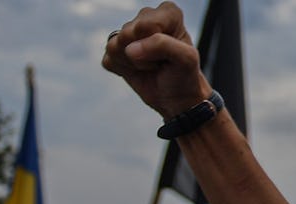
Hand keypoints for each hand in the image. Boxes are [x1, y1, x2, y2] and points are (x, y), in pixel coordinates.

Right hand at [101, 2, 213, 118]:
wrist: (176, 97)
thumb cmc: (184, 74)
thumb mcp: (186, 59)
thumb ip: (162, 45)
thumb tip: (130, 49)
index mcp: (167, 13)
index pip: (146, 25)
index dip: (157, 45)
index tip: (171, 53)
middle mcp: (146, 17)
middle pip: (128, 34)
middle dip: (144, 55)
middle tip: (160, 62)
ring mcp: (128, 33)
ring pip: (115, 46)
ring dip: (133, 63)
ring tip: (150, 65)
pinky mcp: (115, 50)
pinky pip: (108, 60)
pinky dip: (123, 71)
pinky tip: (138, 69)